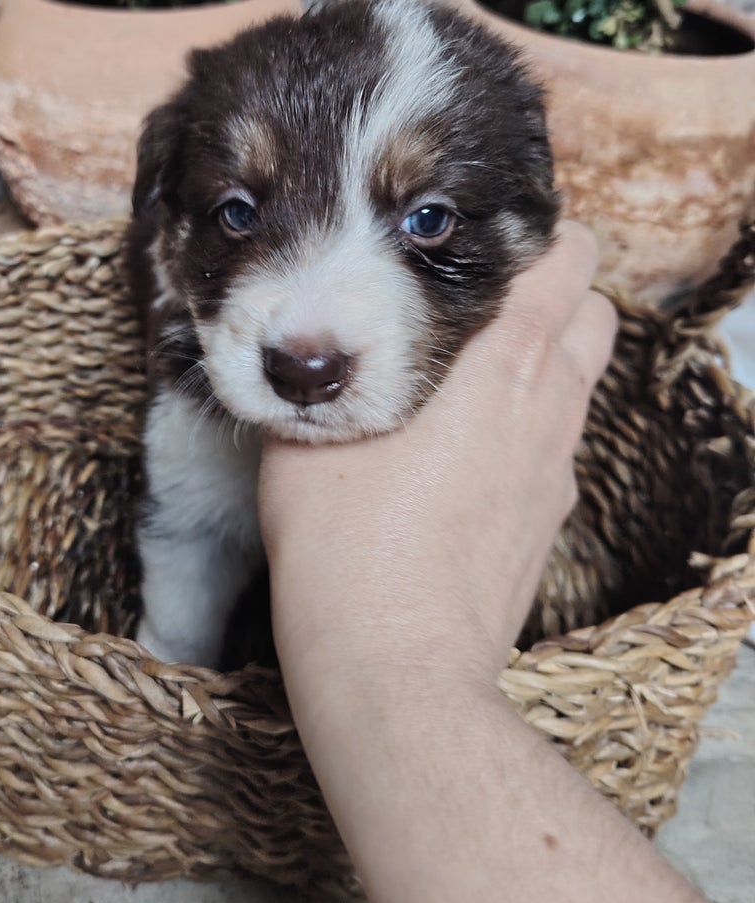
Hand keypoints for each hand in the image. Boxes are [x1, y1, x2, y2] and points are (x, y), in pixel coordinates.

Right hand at [259, 220, 616, 700]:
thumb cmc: (343, 545)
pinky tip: (474, 449)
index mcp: (500, 368)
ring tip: (479, 366)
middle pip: (595, 315)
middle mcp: (547, 411)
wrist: (393, 667)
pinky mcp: (546, 521)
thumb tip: (307, 348)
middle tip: (488, 292)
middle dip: (559, 291)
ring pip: (584, 382)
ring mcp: (555, 471)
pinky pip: (560, 445)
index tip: (494, 235)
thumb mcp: (306, 439)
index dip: (544, 236)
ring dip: (551, 356)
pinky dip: (535, 423)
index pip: (566, 265)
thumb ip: (323, 376)